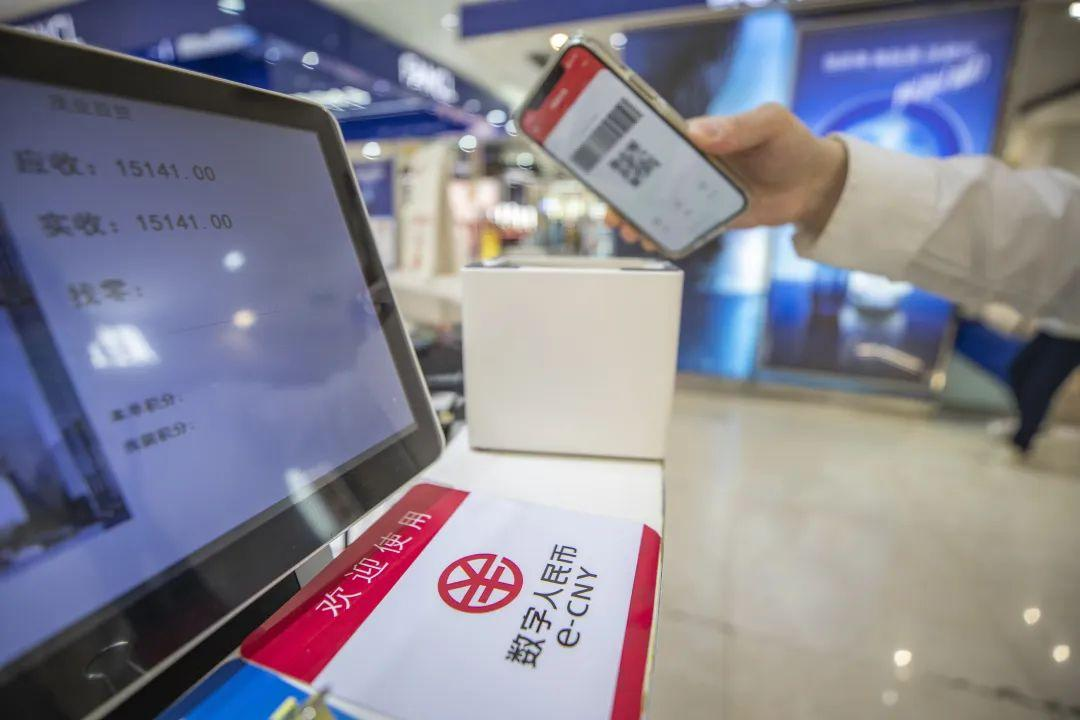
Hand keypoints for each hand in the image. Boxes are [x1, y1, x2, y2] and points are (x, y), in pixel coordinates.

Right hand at [605, 103, 847, 251]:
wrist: (817, 183)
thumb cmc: (792, 143)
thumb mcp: (770, 123)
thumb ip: (737, 126)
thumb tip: (699, 132)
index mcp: (700, 135)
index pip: (657, 140)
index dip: (629, 151)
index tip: (609, 166)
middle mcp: (694, 164)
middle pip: (650, 177)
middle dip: (626, 193)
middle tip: (612, 210)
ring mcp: (702, 192)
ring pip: (662, 204)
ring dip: (642, 218)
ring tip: (628, 232)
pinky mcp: (713, 217)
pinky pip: (685, 226)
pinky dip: (667, 235)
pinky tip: (653, 243)